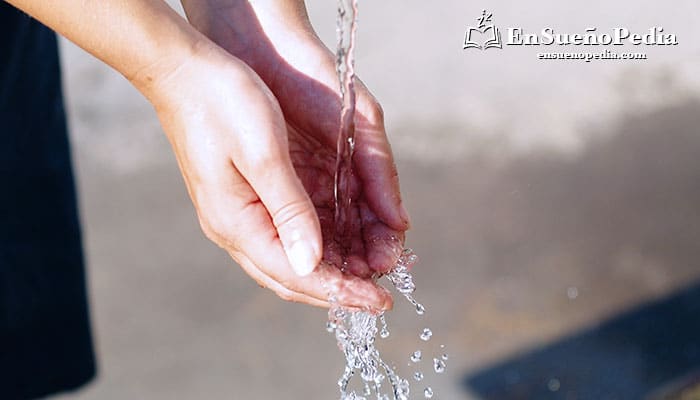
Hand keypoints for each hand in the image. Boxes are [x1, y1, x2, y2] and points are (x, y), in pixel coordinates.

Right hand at [181, 0, 410, 278]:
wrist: (183, 71)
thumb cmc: (222, 103)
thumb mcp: (264, 154)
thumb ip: (289, 210)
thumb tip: (310, 264)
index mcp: (237, 222)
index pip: (296, 274)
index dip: (341, 291)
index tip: (379, 303)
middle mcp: (233, 228)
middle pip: (291, 277)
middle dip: (338, 290)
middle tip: (379, 297)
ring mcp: (235, 215)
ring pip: (288, 260)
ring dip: (329, 271)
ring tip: (368, 273)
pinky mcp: (243, 199)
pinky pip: (283, 237)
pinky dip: (316, 247)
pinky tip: (341, 244)